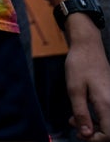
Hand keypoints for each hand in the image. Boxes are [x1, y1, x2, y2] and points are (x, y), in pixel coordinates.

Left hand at [64, 17, 109, 140]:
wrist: (88, 47)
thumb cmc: (79, 66)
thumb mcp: (74, 90)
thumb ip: (81, 113)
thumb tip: (86, 135)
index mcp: (107, 104)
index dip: (95, 140)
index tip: (80, 134)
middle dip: (92, 134)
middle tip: (74, 126)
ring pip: (108, 124)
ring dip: (92, 127)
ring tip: (73, 120)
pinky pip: (106, 115)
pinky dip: (94, 119)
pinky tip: (80, 114)